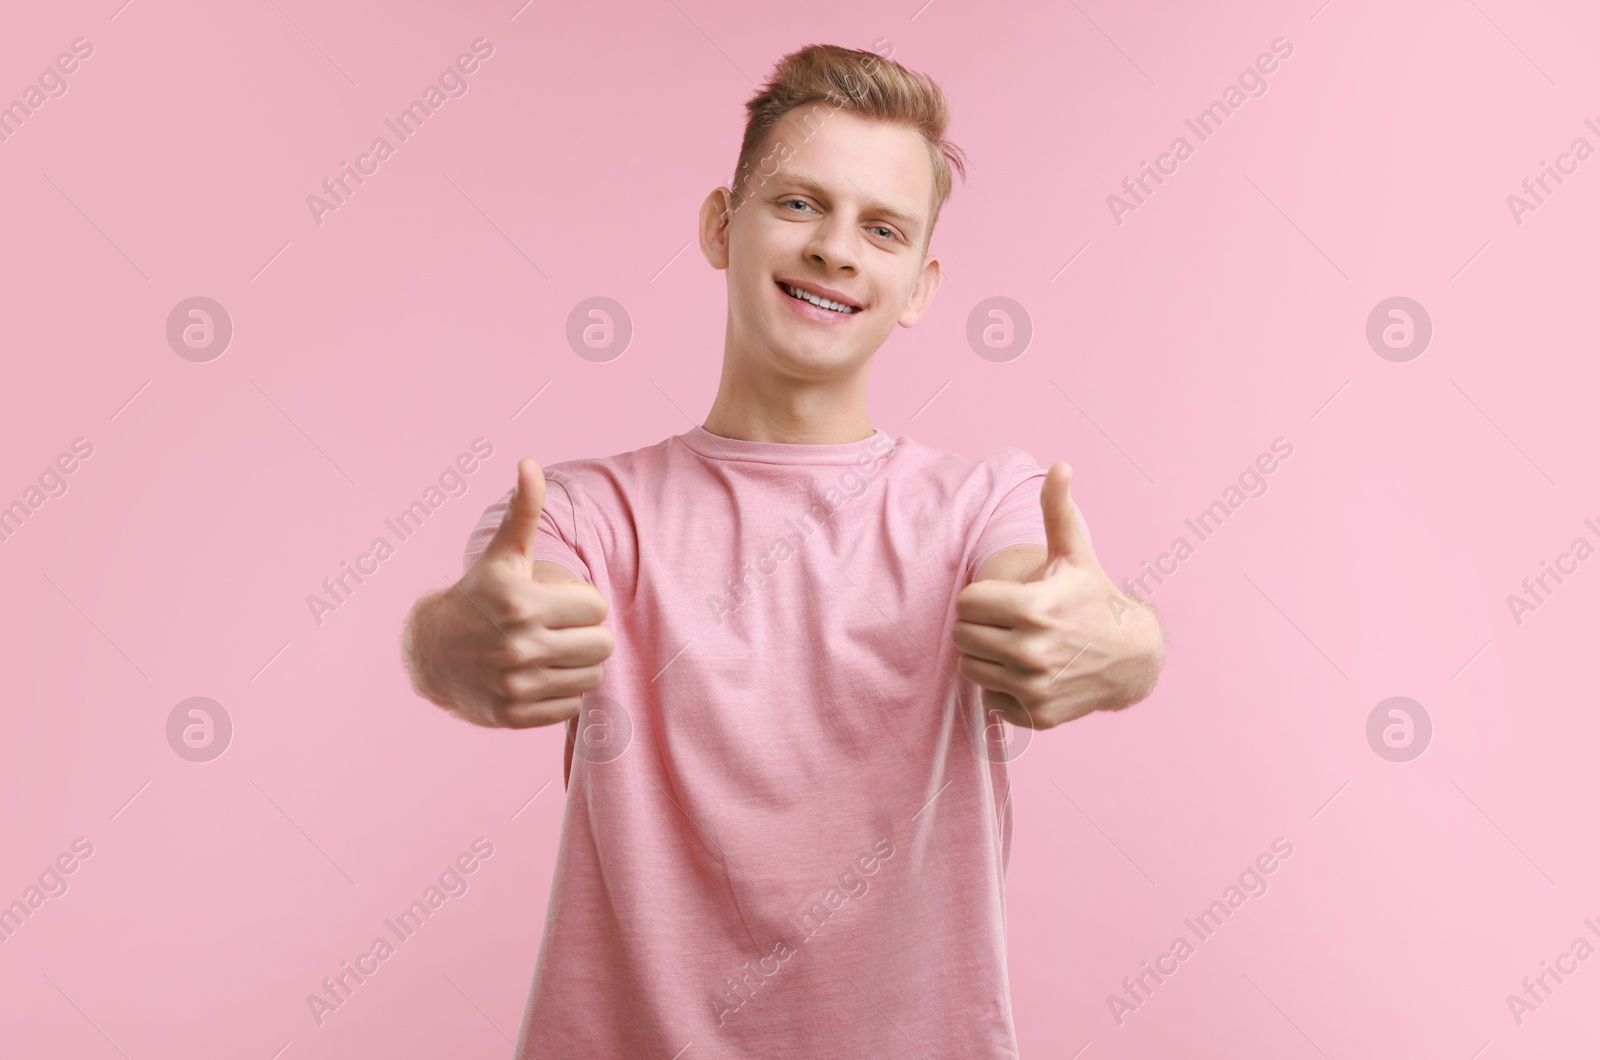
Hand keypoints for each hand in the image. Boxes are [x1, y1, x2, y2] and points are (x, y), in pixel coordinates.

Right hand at [402, 457, 613, 728]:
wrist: (431, 651)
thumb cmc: (480, 595)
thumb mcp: (504, 554)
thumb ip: (524, 510)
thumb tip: (529, 463)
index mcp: (521, 603)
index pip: (597, 607)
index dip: (582, 603)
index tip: (557, 602)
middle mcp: (517, 646)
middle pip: (601, 645)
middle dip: (586, 634)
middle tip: (560, 628)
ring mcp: (515, 684)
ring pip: (592, 677)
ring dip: (578, 664)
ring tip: (552, 650)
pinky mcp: (513, 715)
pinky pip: (571, 707)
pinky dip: (562, 693)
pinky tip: (539, 676)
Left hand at [951, 463, 1161, 729]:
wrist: (1133, 658)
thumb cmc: (1094, 598)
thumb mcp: (1075, 554)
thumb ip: (1058, 510)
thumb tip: (1060, 465)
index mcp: (1034, 608)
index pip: (965, 604)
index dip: (980, 597)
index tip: (1002, 597)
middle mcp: (1032, 651)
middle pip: (962, 636)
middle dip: (979, 625)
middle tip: (1006, 621)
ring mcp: (1034, 686)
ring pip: (969, 668)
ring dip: (984, 655)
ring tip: (1013, 643)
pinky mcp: (1037, 715)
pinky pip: (989, 699)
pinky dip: (1001, 687)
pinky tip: (1026, 672)